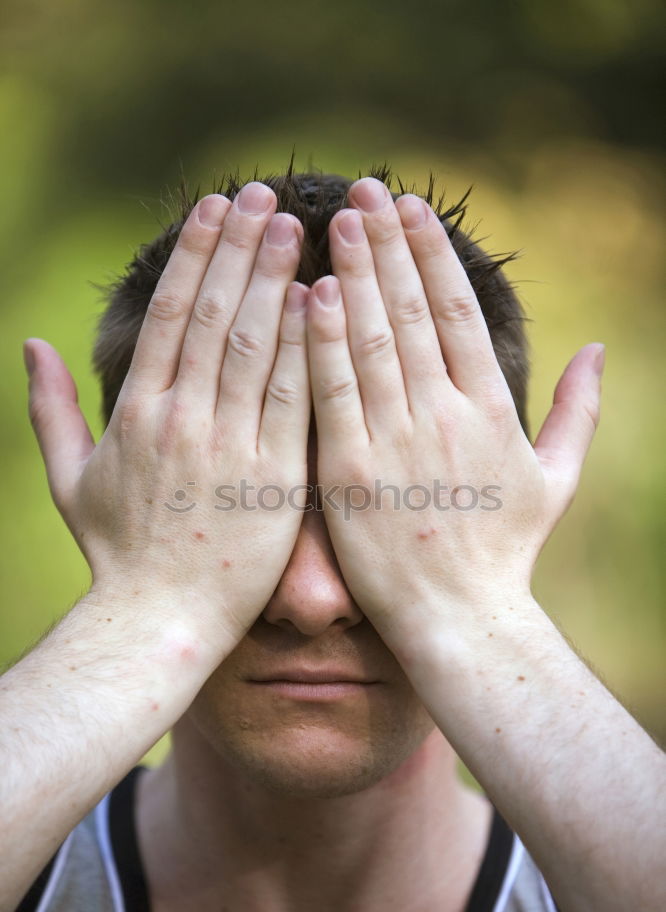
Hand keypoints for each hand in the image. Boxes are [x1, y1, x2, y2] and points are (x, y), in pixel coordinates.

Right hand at [24, 184, 309, 655]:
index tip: (215, 207)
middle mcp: (180, 420)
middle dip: (238, 249)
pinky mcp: (275, 481)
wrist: (161, 622)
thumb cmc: (117, 554)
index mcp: (136, 413)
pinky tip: (322, 304)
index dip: (193, 254)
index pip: (167, 314)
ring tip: (297, 228)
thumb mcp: (68, 479)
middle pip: (212, 315)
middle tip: (264, 194)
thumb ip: (49, 409)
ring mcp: (229, 449)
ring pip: (253, 347)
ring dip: (274, 281)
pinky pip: (292, 402)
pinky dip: (304, 349)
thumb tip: (32, 343)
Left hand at [306, 177, 603, 655]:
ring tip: (334, 222)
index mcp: (492, 410)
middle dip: (387, 245)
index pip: (459, 312)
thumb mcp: (557, 479)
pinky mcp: (350, 474)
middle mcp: (445, 416)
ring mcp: (396, 443)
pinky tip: (307, 296)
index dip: (432, 255)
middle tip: (362, 191)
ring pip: (372, 341)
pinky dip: (321, 343)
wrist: (461, 620)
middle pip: (412, 312)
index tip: (411, 210)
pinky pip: (333, 395)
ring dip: (354, 276)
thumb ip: (579, 411)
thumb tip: (601, 349)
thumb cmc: (507, 553)